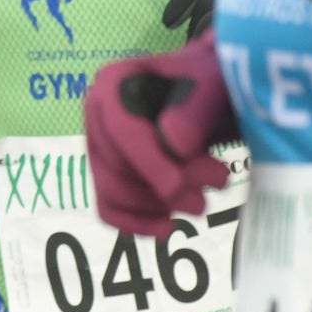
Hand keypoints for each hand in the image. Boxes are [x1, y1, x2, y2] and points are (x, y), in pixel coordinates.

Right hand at [85, 36, 239, 237]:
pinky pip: (108, 208)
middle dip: (166, 186)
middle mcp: (97, 114)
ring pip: (113, 191)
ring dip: (158, 204)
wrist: (211, 95)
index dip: (147, 162)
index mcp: (114, 83)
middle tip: (214, 188)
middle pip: (117, 165)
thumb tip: (175, 144)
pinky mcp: (108, 174)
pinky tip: (167, 228)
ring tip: (203, 200)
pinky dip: (136, 223)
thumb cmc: (211, 84)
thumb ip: (195, 110)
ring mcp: (100, 147)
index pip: (121, 129)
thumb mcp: (213, 87)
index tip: (178, 187)